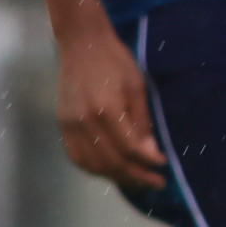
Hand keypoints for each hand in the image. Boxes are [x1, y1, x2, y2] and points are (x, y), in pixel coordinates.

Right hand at [55, 21, 164, 189]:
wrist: (81, 44)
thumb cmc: (115, 61)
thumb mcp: (138, 87)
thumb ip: (142, 122)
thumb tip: (151, 154)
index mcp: (106, 110)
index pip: (128, 148)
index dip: (147, 162)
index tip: (163, 166)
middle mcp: (84, 122)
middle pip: (110, 162)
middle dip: (136, 176)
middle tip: (156, 182)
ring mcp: (69, 125)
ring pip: (92, 164)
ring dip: (116, 177)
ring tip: (137, 180)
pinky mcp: (61, 125)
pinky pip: (76, 156)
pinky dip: (95, 169)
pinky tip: (112, 171)